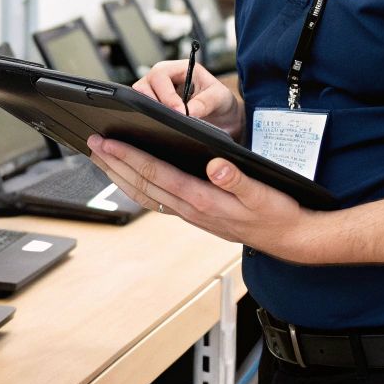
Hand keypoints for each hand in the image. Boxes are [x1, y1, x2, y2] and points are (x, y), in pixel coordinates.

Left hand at [87, 135, 326, 262]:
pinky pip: (158, 201)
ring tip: (101, 160)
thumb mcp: (265, 194)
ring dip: (120, 177)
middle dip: (115, 164)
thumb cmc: (279, 214)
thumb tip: (216, 165)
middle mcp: (191, 209)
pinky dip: (138, 188)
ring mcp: (191, 214)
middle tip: (92, 145)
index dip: (130, 158)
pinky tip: (130, 179)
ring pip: (146, 194)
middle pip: (143, 185)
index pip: (158, 174)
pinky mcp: (195, 215)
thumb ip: (239, 180)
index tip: (109, 144)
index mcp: (203, 199)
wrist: (290, 239)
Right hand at [134, 60, 242, 139]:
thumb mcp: (220, 98)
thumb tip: (187, 112)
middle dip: (153, 103)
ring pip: (138, 97)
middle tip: (169, 119)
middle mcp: (164, 78)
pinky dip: (147, 117)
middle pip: (143, 85)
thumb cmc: (220, 103)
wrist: (222, 119)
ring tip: (165, 122)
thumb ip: (205, 102)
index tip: (179, 111)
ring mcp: (156, 92)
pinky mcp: (152, 107)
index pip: (161, 75)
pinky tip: (161, 126)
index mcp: (180, 68)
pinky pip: (141, 110)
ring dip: (148, 110)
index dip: (166, 93)